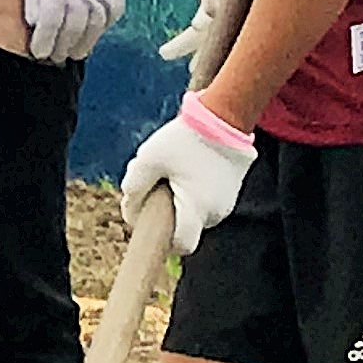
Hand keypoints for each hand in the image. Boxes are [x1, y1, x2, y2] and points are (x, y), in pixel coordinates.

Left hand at [21, 0, 124, 63]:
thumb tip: (35, 24)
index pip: (51, 26)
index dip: (43, 43)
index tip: (37, 53)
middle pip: (71, 33)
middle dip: (60, 49)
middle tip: (52, 58)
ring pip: (92, 33)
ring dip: (80, 46)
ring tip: (70, 54)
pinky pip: (106, 23)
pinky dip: (96, 33)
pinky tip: (87, 38)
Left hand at [120, 98, 256, 244]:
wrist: (224, 117)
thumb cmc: (185, 139)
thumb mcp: (148, 160)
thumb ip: (134, 188)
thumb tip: (130, 212)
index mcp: (197, 209)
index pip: (182, 245)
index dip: (164, 241)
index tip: (151, 221)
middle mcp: (216, 211)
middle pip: (186, 226)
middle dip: (168, 212)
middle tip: (157, 182)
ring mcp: (227, 201)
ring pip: (197, 212)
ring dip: (181, 199)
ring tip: (174, 169)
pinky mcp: (232, 189)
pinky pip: (208, 199)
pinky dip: (195, 190)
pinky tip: (188, 166)